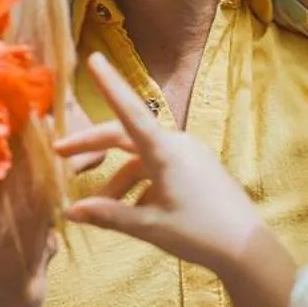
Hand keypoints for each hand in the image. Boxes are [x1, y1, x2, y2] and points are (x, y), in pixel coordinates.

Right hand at [55, 55, 263, 271]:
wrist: (247, 247)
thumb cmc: (199, 234)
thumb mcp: (149, 226)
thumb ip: (108, 215)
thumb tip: (71, 211)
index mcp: (165, 152)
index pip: (129, 112)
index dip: (109, 85)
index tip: (94, 59)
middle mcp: (177, 145)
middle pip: (126, 136)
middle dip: (93, 146)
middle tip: (61, 152)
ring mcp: (190, 154)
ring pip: (142, 158)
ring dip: (119, 179)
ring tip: (102, 209)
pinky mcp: (198, 167)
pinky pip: (160, 167)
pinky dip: (141, 184)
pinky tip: (135, 211)